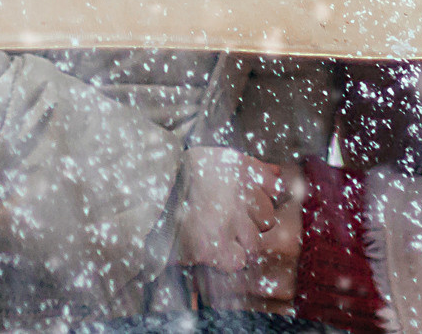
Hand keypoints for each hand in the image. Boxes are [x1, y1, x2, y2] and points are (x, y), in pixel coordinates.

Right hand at [176, 148, 301, 284]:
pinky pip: (238, 261)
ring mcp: (228, 219)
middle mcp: (237, 190)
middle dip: (250, 224)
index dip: (260, 200)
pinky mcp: (215, 246)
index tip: (245, 204)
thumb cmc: (178, 179)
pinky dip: (226, 260)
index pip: (273, 187)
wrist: (142, 198)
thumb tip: (278, 173)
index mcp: (237, 166)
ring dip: (238, 243)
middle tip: (224, 222)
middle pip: (267, 218)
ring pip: (254, 242)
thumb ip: (251, 167)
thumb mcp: (214, 160)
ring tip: (213, 236)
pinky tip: (210, 250)